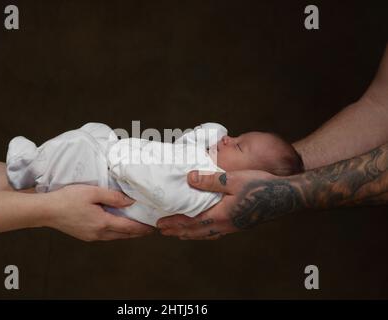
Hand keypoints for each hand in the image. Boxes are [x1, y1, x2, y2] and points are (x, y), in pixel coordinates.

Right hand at [42, 184, 153, 240]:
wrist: (46, 211)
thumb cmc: (67, 199)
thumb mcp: (92, 192)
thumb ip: (113, 196)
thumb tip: (130, 201)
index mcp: (103, 223)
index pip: (129, 227)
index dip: (142, 227)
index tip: (152, 226)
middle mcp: (99, 233)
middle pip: (124, 235)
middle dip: (137, 232)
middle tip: (149, 229)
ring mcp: (91, 236)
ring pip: (115, 237)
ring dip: (127, 233)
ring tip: (136, 228)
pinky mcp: (85, 236)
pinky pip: (106, 236)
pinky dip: (115, 232)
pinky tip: (116, 226)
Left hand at [157, 170, 279, 239]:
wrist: (286, 196)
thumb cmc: (260, 186)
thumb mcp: (233, 179)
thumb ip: (209, 180)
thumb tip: (188, 178)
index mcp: (220, 215)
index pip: (191, 222)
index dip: (174, 223)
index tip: (159, 224)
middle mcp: (225, 225)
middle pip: (196, 231)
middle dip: (178, 231)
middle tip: (163, 231)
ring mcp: (233, 226)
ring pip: (206, 234)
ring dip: (190, 233)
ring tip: (180, 233)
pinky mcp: (240, 224)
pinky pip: (217, 232)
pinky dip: (205, 232)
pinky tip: (206, 229)